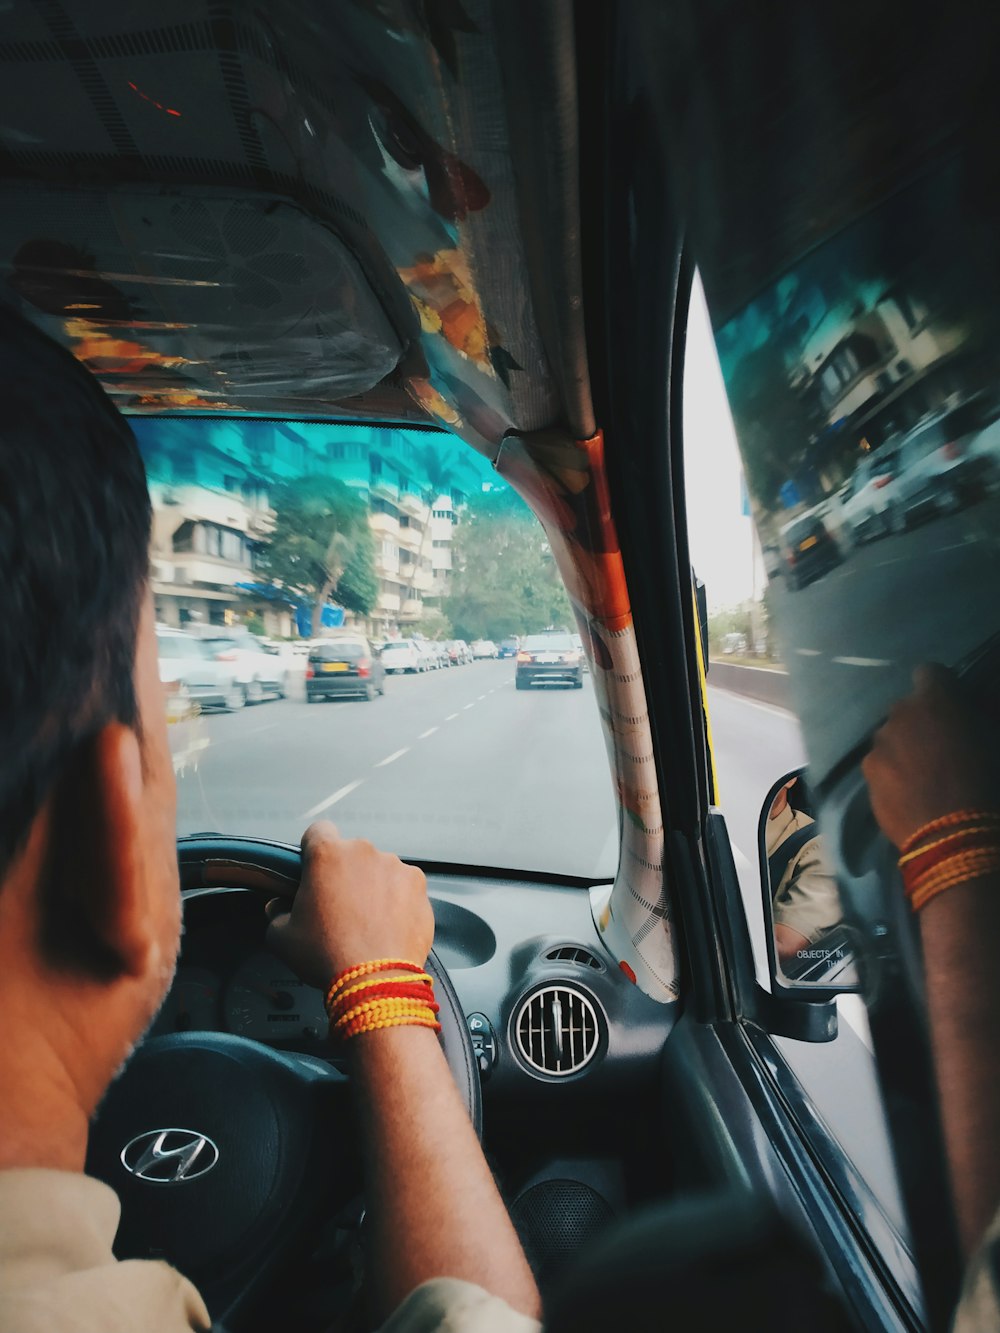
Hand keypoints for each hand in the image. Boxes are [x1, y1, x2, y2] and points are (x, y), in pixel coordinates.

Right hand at [265, 821, 433, 989]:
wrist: (376, 981)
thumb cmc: (328, 956)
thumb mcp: (281, 937)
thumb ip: (276, 913)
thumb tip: (278, 908)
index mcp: (327, 855)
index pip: (318, 831)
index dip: (313, 849)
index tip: (314, 869)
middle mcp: (364, 853)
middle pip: (351, 853)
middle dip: (344, 874)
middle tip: (338, 907)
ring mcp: (396, 867)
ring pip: (379, 869)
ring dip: (372, 886)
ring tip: (366, 921)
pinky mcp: (418, 886)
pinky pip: (403, 886)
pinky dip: (397, 900)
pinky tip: (387, 925)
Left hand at [862, 664, 996, 848]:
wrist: (953, 834)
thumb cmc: (985, 783)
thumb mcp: (990, 740)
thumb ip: (972, 720)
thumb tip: (965, 719)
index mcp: (936, 699)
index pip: (929, 671)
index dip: (940, 686)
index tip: (949, 705)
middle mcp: (900, 713)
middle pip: (906, 708)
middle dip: (919, 721)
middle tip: (937, 747)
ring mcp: (879, 743)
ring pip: (889, 736)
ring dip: (901, 747)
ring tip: (920, 775)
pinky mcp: (867, 771)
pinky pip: (879, 763)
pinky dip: (890, 771)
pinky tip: (906, 793)